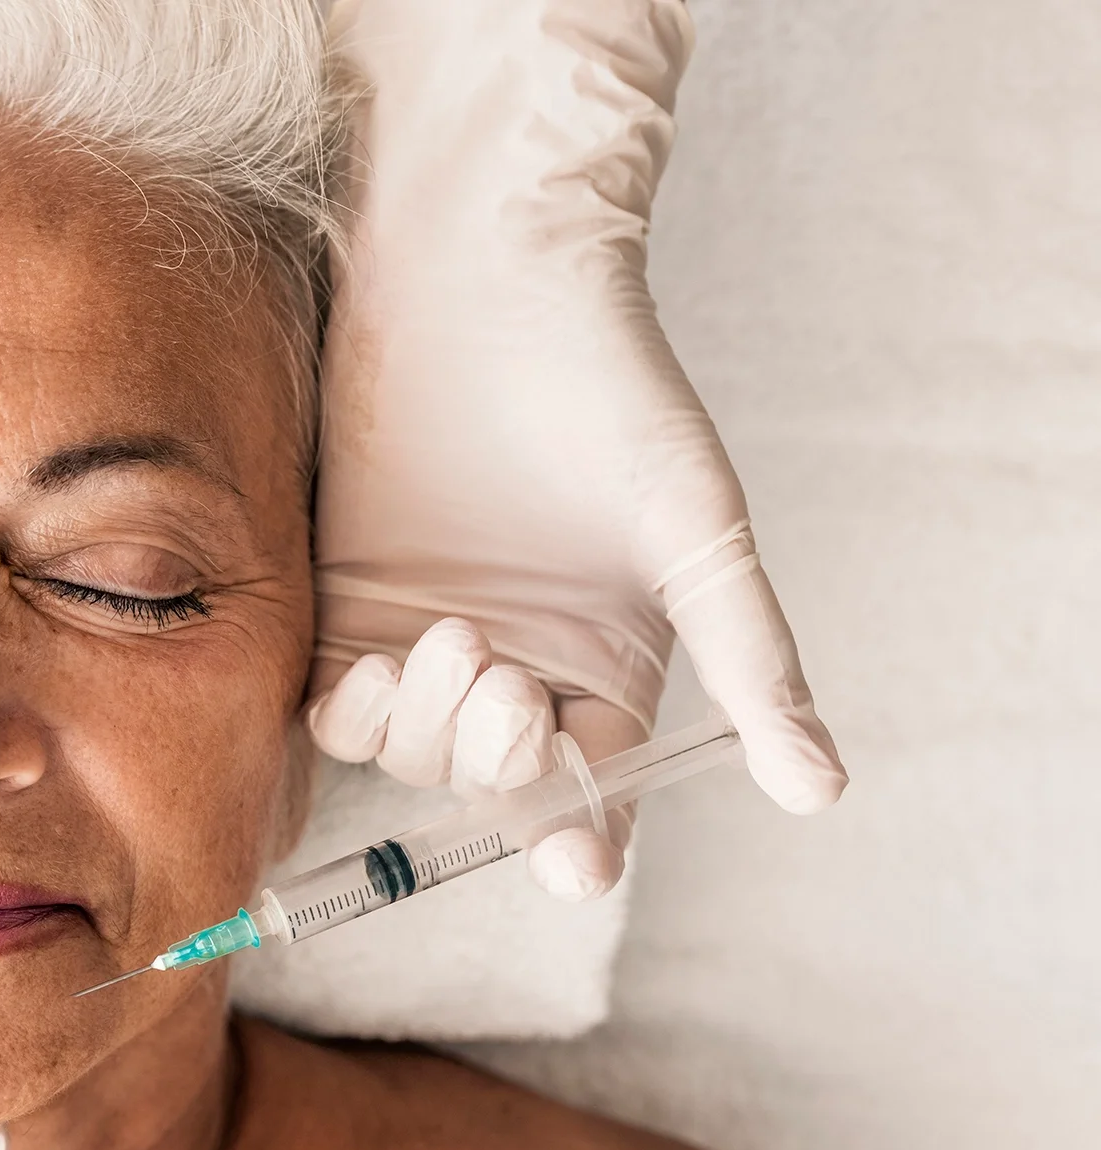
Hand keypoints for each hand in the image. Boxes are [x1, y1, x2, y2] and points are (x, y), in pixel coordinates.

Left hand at [311, 0, 845, 838]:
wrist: (483, 279)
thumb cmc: (610, 391)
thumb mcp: (693, 531)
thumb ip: (751, 660)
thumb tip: (823, 789)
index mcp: (605, 666)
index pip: (591, 792)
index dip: (580, 837)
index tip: (574, 860)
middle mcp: (515, 669)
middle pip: (493, 784)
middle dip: (497, 762)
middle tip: (504, 685)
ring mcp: (422, 641)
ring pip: (411, 756)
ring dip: (428, 727)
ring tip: (454, 636)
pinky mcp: (345, 605)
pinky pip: (335, 708)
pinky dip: (354, 709)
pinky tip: (376, 662)